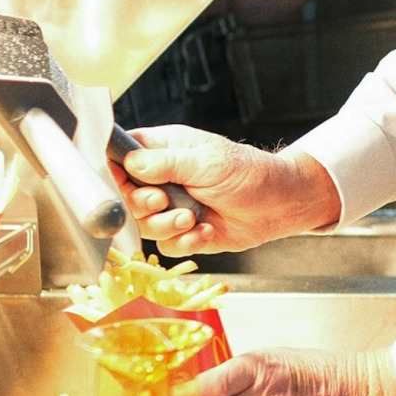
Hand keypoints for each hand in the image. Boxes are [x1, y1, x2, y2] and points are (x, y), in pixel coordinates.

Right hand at [115, 125, 340, 255]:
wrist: (280, 204)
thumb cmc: (250, 173)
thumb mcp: (208, 162)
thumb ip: (167, 163)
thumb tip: (132, 163)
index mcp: (164, 150)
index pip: (121, 157)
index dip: (115, 172)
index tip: (122, 183)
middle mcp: (163, 179)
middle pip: (125, 196)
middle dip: (141, 205)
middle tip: (163, 202)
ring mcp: (171, 206)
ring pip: (143, 224)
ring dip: (166, 225)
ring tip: (191, 217)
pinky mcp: (184, 231)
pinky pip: (167, 246)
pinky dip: (185, 242)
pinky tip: (206, 230)